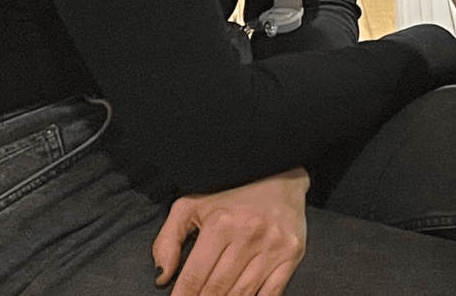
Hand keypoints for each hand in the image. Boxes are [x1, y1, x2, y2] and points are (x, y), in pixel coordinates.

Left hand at [153, 167, 308, 295]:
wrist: (282, 171)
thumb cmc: (230, 193)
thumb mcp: (192, 205)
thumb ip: (168, 239)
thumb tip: (162, 278)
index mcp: (221, 223)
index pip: (193, 278)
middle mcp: (248, 234)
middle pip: (216, 290)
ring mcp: (273, 245)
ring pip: (241, 295)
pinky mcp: (293, 251)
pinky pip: (271, 293)